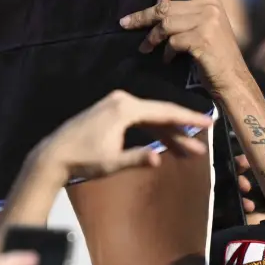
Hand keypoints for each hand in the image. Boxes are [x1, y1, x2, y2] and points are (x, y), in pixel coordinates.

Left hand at [24, 89, 210, 182]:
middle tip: (203, 142)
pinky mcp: (111, 112)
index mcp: (124, 109)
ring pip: (151, 118)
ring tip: (189, 150)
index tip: (208, 122)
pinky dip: (155, 131)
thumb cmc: (82, 160)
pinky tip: (168, 144)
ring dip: (170, 133)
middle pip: (160, 113)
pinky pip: (140, 119)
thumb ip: (136, 159)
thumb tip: (158, 158)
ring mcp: (116, 104)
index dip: (188, 118)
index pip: (164, 111)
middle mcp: (121, 101)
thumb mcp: (111, 163)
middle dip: (182, 130)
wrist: (55, 155)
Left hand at [120, 0, 244, 87]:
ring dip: (151, 38)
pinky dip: (166, 52)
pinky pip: (172, 42)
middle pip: (166, 5)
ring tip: (145, 47)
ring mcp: (207, 23)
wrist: (234, 79)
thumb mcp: (208, 24)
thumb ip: (190, 11)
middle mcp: (210, 7)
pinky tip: (167, 59)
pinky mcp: (202, 40)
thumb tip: (157, 5)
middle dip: (143, 16)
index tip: (159, 2)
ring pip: (165, 23)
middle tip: (125, 23)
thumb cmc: (216, 53)